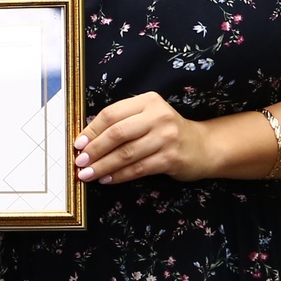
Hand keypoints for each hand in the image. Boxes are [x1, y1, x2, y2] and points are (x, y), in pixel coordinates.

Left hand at [77, 91, 214, 183]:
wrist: (203, 146)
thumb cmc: (165, 132)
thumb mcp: (146, 118)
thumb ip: (121, 123)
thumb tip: (85, 140)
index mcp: (148, 101)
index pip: (111, 114)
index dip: (91, 130)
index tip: (78, 144)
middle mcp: (158, 116)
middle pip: (117, 133)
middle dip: (94, 149)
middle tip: (80, 161)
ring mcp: (166, 137)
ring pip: (126, 153)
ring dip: (103, 166)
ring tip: (87, 174)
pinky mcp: (171, 158)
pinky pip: (138, 168)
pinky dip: (119, 175)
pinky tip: (106, 179)